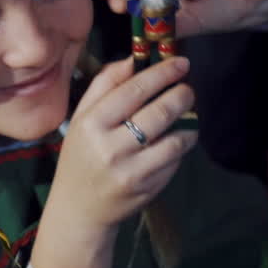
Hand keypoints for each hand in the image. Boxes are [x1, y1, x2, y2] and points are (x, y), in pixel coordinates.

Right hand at [47, 56, 196, 234]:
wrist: (78, 209)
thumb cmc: (82, 154)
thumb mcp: (82, 116)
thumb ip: (105, 83)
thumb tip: (134, 57)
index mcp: (91, 124)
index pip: (135, 90)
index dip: (163, 72)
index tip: (181, 63)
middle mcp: (110, 148)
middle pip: (161, 111)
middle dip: (182, 94)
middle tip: (187, 88)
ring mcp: (131, 171)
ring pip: (176, 137)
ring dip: (189, 121)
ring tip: (187, 113)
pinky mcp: (147, 187)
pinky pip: (176, 158)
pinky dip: (182, 143)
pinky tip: (177, 137)